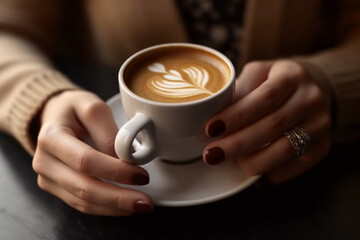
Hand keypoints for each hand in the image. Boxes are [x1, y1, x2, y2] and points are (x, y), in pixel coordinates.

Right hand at [32, 90, 152, 215]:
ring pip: (83, 202)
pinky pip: (82, 204)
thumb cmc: (74, 109)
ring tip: (141, 206)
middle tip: (145, 202)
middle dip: (118, 198)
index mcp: (51, 137)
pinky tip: (125, 207)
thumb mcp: (92, 107)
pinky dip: (106, 208)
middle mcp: (45, 162)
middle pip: (83, 187)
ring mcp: (48, 178)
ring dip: (115, 208)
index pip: (85, 160)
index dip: (115, 171)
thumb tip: (123, 160)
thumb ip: (108, 131)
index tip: (142, 175)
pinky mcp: (56, 189)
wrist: (54, 117)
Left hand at [203, 60, 331, 183]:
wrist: (309, 91)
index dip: (236, 116)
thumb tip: (209, 114)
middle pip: (273, 125)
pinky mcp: (323, 147)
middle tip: (212, 154)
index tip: (210, 129)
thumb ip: (237, 91)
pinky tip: (251, 175)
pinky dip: (271, 174)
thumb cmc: (273, 83)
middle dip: (238, 143)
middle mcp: (311, 98)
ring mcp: (321, 124)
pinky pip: (296, 166)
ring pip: (285, 149)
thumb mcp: (256, 74)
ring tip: (229, 163)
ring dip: (252, 161)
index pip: (264, 98)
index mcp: (291, 75)